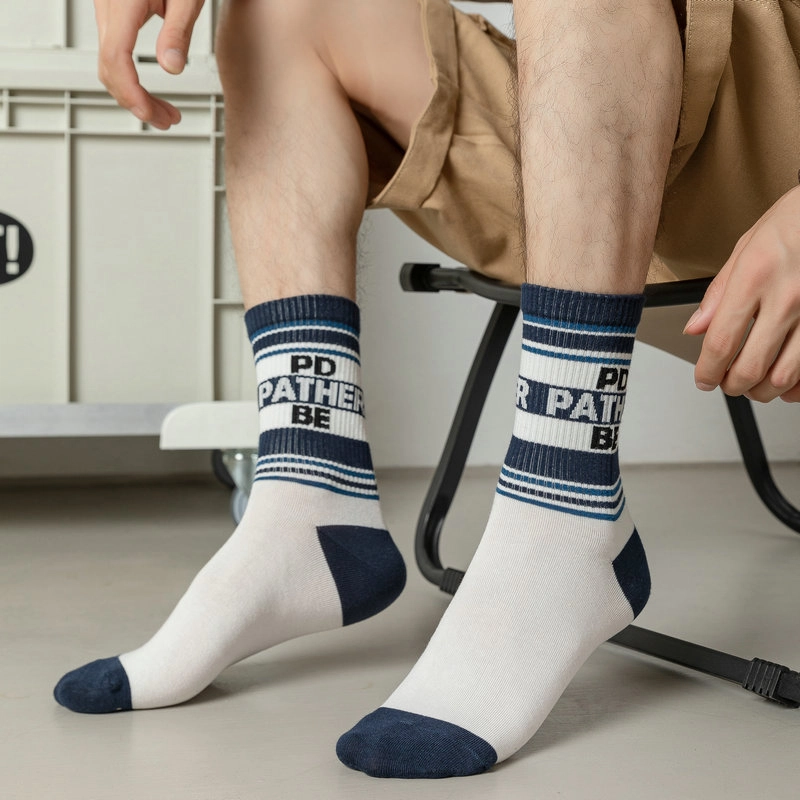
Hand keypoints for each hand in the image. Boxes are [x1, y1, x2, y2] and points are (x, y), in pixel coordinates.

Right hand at [94, 0, 204, 129]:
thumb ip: (178, 32)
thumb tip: (172, 69)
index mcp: (124, 1)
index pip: (116, 58)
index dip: (131, 93)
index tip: (150, 115)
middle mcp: (108, 5)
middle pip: (109, 66)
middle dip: (136, 101)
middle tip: (167, 120)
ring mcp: (106, 8)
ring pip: (108, 62)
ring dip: (132, 93)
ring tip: (164, 112)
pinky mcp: (113, 11)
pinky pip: (112, 51)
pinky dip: (128, 76)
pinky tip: (148, 90)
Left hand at [683, 184, 799, 402]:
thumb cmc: (796, 218)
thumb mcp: (747, 245)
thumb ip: (719, 292)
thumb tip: (695, 328)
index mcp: (756, 276)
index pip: (721, 341)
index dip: (707, 370)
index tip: (703, 379)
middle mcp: (788, 297)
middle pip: (751, 366)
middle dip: (731, 385)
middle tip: (725, 383)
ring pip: (785, 376)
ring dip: (762, 390)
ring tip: (752, 384)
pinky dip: (796, 386)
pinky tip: (784, 381)